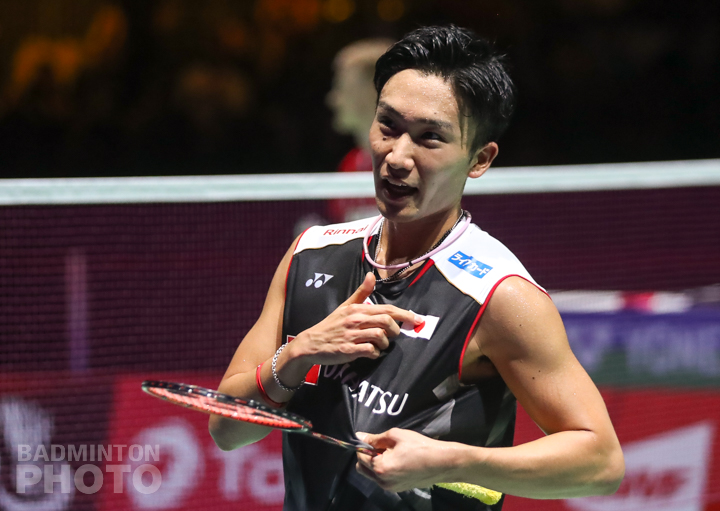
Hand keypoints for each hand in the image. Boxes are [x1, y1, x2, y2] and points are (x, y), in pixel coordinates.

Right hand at [288, 273, 421, 367]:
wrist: (311, 343)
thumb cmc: (331, 325)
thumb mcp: (345, 306)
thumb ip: (361, 293)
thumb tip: (371, 275)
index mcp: (357, 309)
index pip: (387, 309)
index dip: (405, 314)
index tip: (418, 319)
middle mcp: (355, 320)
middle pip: (387, 321)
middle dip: (396, 330)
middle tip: (394, 335)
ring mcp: (352, 335)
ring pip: (381, 336)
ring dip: (385, 343)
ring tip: (380, 344)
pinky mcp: (348, 350)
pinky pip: (371, 351)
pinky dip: (376, 353)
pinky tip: (372, 353)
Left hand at [355, 429, 458, 491]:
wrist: (441, 463)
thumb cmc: (419, 447)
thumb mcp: (396, 436)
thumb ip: (375, 438)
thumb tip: (359, 436)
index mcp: (380, 468)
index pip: (360, 456)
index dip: (364, 446)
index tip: (375, 439)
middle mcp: (382, 481)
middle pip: (361, 468)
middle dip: (367, 456)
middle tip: (382, 446)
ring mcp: (390, 487)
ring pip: (371, 475)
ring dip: (375, 464)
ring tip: (391, 453)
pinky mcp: (397, 489)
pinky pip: (382, 479)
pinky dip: (384, 470)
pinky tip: (397, 461)